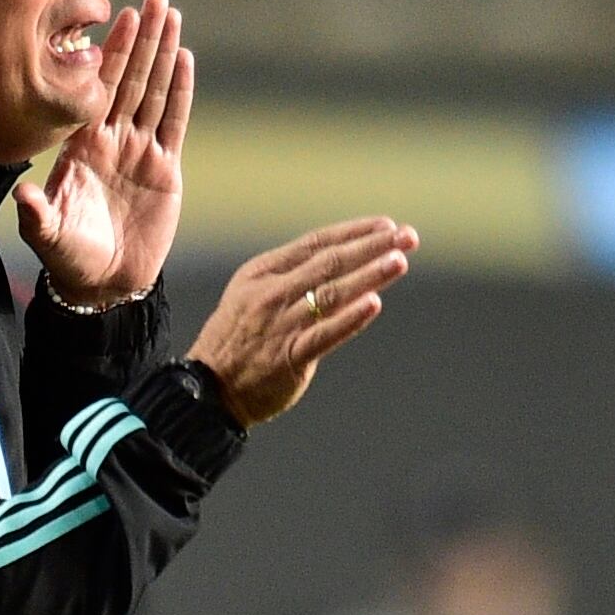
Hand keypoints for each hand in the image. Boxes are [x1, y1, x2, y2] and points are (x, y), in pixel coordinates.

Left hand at [15, 0, 192, 304]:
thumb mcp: (48, 235)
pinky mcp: (165, 169)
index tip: (119, 16)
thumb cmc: (69, 256)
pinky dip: (181, 91)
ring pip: (156, 91)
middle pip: (132, 78)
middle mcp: (112, 139)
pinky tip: (186, 60)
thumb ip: (38, 214)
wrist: (103, 282)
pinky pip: (174, 122)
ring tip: (173, 16)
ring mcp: (140, 151)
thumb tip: (22, 195)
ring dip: (165, 54)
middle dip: (143, 38)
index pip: (99, 87)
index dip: (112, 52)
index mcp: (83, 145)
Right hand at [187, 217, 418, 425]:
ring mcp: (280, 324)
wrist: (207, 389)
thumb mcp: (251, 293)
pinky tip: (374, 303)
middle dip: (373, 247)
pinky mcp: (288, 356)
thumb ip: (290, 277)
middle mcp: (272, 293)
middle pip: (330, 263)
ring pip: (332, 294)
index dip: (354, 232)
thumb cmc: (235, 340)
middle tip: (408, 236)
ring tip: (399, 261)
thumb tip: (339, 261)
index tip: (387, 225)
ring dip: (369, 275)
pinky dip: (350, 318)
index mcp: (263, 272)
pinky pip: (324, 334)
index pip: (317, 243)